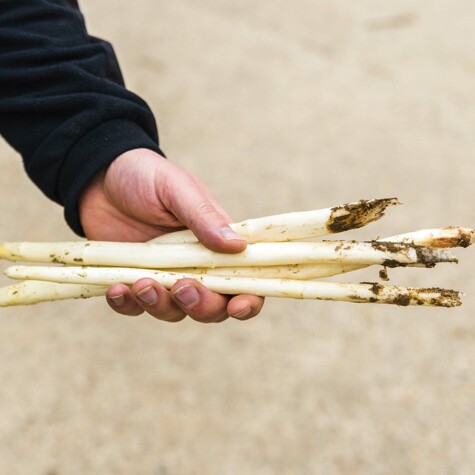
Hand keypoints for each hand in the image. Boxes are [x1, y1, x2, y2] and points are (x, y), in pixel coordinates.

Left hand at [78, 148, 263, 322]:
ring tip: (140, 284)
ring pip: (175, 312)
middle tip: (181, 288)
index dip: (248, 300)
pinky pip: (135, 308)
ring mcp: (164, 277)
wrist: (100, 177)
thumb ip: (205, 217)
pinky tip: (116, 290)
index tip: (237, 306)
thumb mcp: (177, 189)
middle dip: (201, 306)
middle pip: (213, 307)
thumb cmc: (147, 176)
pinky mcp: (134, 283)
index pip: (244, 280)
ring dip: (161, 306)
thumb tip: (239, 246)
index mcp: (217, 244)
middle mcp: (196, 266)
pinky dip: (127, 305)